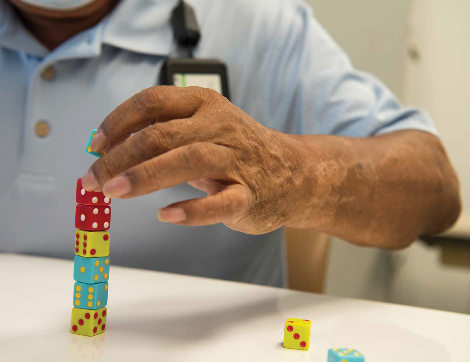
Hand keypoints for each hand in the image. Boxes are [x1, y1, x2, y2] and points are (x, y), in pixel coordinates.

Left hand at [81, 86, 303, 233]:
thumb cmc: (238, 150)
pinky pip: (220, 202)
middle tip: (93, 180)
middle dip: (120, 157)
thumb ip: (163, 135)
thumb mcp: (203, 128)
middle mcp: (221, 126)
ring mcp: (238, 160)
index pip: (152, 101)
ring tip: (114, 192)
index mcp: (204, 104)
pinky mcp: (250, 194)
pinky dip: (192, 210)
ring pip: (189, 160)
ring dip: (146, 176)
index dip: (118, 122)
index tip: (96, 146)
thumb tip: (109, 152)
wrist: (294, 172)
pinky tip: (167, 216)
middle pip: (162, 134)